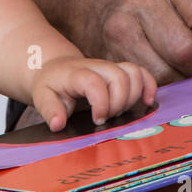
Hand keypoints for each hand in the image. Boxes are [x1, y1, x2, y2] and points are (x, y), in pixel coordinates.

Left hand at [30, 57, 158, 130]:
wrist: (55, 68)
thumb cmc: (51, 85)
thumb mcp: (42, 96)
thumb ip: (49, 110)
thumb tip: (57, 124)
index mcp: (77, 74)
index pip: (94, 82)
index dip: (101, 103)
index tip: (97, 120)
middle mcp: (97, 67)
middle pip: (119, 77)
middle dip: (118, 103)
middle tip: (106, 118)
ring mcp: (111, 68)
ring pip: (133, 73)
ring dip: (133, 97)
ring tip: (119, 113)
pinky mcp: (121, 72)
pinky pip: (142, 73)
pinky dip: (149, 86)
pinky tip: (147, 102)